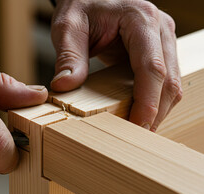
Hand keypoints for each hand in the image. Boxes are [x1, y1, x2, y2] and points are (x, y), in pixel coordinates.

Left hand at [50, 0, 181, 130]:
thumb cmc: (81, 5)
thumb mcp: (68, 26)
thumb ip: (68, 56)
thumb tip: (65, 87)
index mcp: (141, 19)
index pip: (152, 66)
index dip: (147, 101)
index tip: (137, 125)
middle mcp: (160, 29)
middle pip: (168, 79)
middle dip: (155, 111)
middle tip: (137, 137)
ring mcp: (162, 40)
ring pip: (172, 83)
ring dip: (157, 109)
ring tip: (137, 131)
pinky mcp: (158, 50)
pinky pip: (164, 81)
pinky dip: (154, 101)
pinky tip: (139, 115)